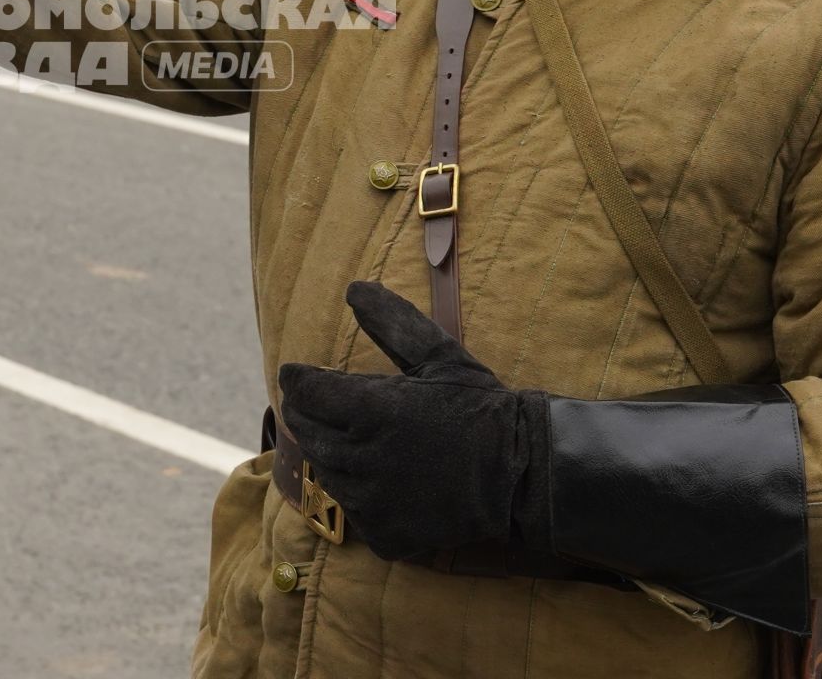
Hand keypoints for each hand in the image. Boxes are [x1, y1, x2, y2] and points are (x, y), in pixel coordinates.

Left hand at [277, 282, 547, 561]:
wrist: (522, 475)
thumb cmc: (480, 407)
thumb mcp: (440, 356)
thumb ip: (393, 322)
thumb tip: (353, 287)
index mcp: (371, 410)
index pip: (302, 391)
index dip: (298, 379)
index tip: (300, 374)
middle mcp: (363, 457)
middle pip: (305, 430)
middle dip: (309, 412)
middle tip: (326, 404)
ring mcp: (372, 501)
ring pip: (325, 470)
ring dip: (331, 451)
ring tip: (357, 439)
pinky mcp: (385, 534)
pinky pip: (351, 511)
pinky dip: (358, 494)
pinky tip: (381, 479)